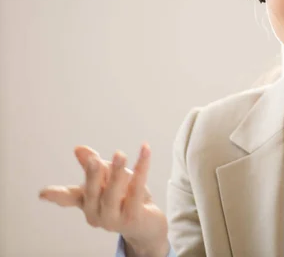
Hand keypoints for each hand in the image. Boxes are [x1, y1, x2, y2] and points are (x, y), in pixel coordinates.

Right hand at [39, 144, 168, 256]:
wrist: (149, 225)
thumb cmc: (127, 200)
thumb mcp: (110, 180)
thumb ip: (96, 166)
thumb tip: (78, 149)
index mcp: (88, 205)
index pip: (70, 198)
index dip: (57, 195)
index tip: (43, 193)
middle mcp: (98, 215)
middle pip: (93, 193)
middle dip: (92, 175)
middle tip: (93, 159)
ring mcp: (115, 220)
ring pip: (113, 195)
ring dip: (116, 173)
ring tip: (120, 154)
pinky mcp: (134, 218)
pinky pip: (136, 191)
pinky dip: (141, 169)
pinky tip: (145, 152)